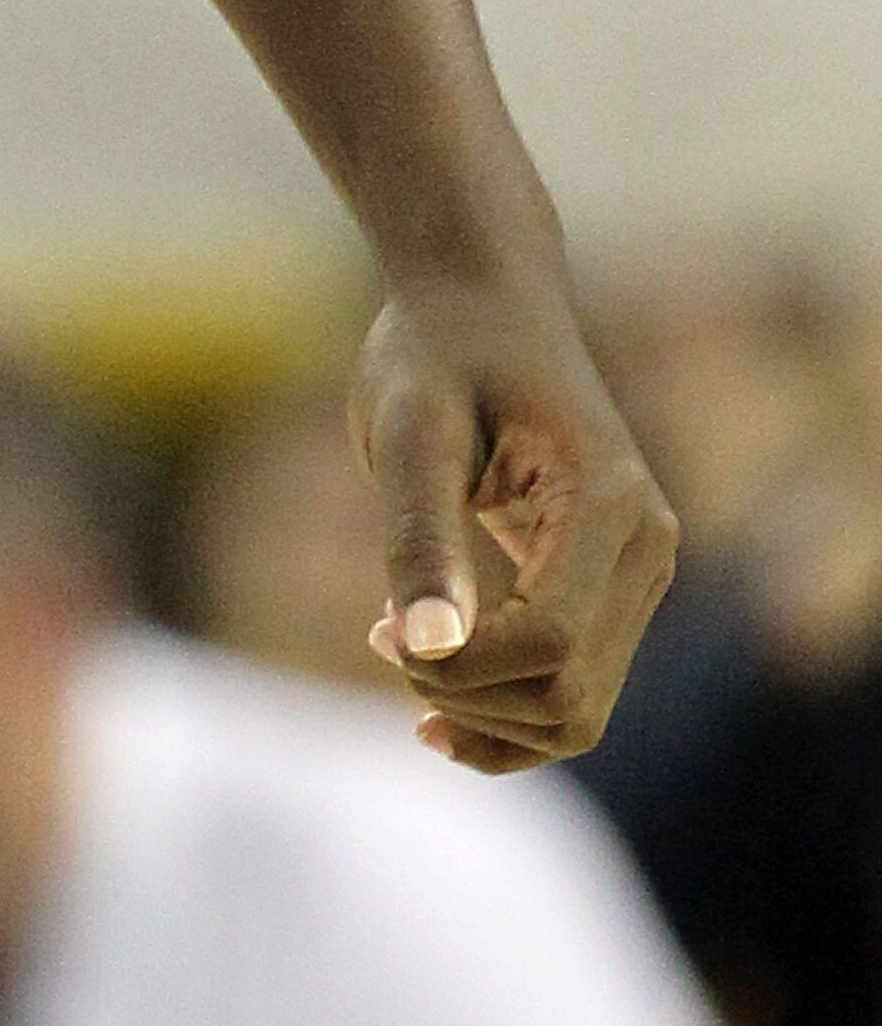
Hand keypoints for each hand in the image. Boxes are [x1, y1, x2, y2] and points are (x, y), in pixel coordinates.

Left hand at [354, 270, 675, 768]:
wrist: (481, 305)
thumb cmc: (436, 354)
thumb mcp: (408, 432)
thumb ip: (420, 537)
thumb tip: (426, 650)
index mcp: (608, 502)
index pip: (548, 643)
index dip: (456, 666)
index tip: (378, 630)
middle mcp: (647, 546)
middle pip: (568, 696)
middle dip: (464, 695)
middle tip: (382, 634)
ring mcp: (640, 572)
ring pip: (577, 714)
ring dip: (483, 715)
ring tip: (402, 651)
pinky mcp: (614, 589)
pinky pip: (577, 694)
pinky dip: (508, 721)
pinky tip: (437, 709)